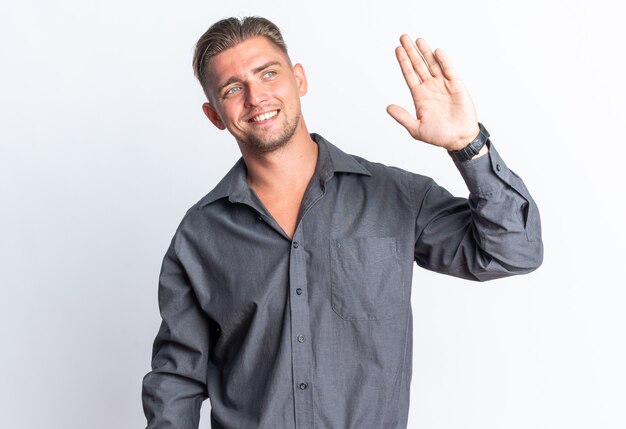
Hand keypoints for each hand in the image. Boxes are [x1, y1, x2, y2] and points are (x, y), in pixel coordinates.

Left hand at [387, 35, 479, 150]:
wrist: (459, 139)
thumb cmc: (439, 136)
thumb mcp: (417, 129)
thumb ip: (403, 117)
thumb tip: (388, 108)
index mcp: (419, 96)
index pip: (409, 75)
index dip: (403, 62)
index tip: (397, 49)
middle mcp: (430, 87)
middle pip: (418, 65)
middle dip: (411, 52)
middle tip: (403, 37)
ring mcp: (443, 85)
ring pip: (432, 64)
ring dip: (425, 52)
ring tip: (418, 40)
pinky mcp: (456, 85)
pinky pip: (448, 70)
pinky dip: (443, 61)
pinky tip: (436, 51)